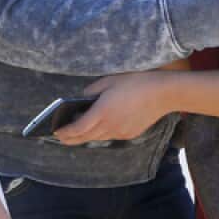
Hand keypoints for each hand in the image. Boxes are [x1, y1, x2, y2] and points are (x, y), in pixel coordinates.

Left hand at [53, 72, 173, 144]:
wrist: (163, 93)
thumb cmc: (136, 82)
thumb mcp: (110, 80)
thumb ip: (92, 90)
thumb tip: (82, 99)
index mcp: (102, 112)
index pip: (77, 128)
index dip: (65, 132)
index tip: (56, 132)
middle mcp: (109, 126)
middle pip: (85, 137)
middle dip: (71, 139)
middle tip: (61, 138)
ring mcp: (120, 132)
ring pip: (98, 138)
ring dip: (86, 137)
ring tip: (77, 135)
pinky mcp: (130, 134)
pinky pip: (111, 136)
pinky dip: (101, 134)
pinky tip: (100, 129)